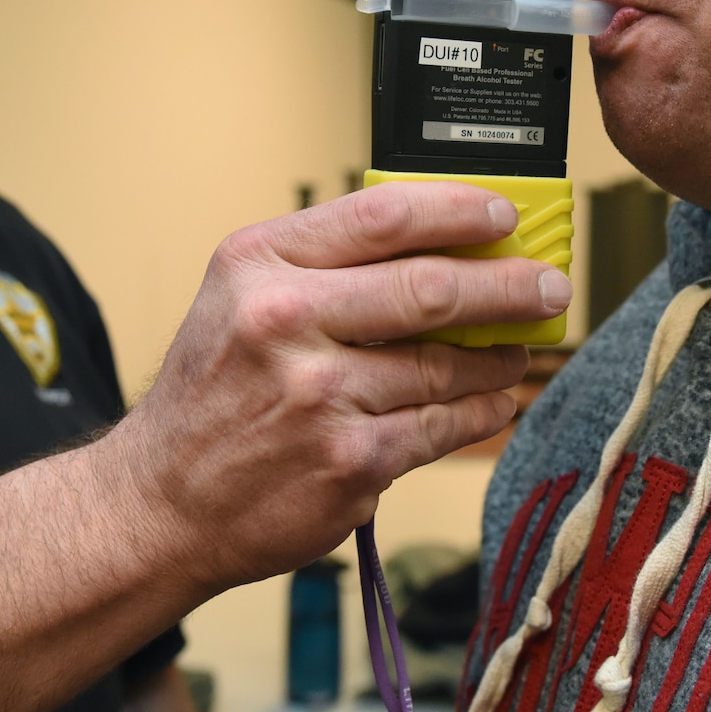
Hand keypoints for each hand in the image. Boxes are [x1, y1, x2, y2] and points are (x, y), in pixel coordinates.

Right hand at [110, 181, 569, 594]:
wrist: (162, 500)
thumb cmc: (213, 394)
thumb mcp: (239, 296)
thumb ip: (321, 263)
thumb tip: (439, 241)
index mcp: (259, 264)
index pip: (382, 217)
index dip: (459, 211)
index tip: (503, 218)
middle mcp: (284, 322)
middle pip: (431, 287)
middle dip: (508, 285)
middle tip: (548, 285)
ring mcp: (319, 396)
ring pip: (445, 363)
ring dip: (499, 355)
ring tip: (518, 348)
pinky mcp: (349, 462)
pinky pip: (441, 426)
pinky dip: (479, 411)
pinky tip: (493, 401)